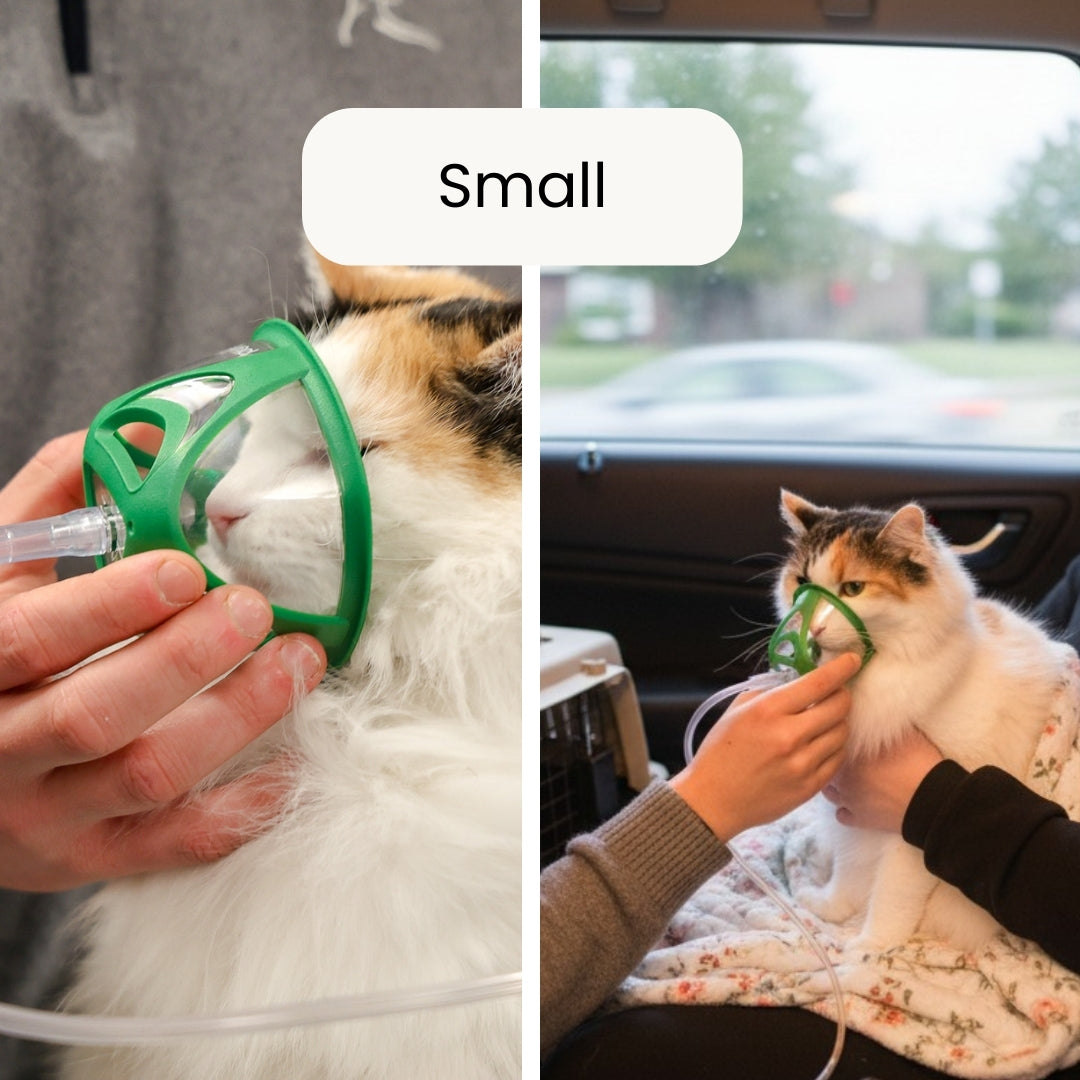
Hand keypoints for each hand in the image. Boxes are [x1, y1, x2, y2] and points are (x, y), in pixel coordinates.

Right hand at [0, 434, 327, 890]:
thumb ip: (53, 498)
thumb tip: (143, 430)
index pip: (30, 639)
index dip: (111, 605)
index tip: (186, 568)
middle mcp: (1, 747)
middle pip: (96, 712)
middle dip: (188, 657)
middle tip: (256, 608)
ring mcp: (45, 814)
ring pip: (149, 774)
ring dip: (237, 716)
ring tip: (299, 662)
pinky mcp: (89, 858)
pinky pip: (177, 843)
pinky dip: (243, 805)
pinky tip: (293, 758)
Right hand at [669, 652, 858, 842]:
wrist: (714, 800)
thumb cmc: (721, 751)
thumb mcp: (738, 710)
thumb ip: (771, 693)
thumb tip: (800, 680)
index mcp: (768, 711)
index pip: (819, 683)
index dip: (841, 668)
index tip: (852, 660)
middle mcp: (789, 736)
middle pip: (839, 707)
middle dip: (842, 694)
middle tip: (837, 693)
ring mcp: (802, 764)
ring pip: (842, 733)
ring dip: (838, 722)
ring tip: (823, 722)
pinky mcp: (810, 787)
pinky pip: (838, 759)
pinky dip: (834, 747)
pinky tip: (820, 744)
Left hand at [822, 729, 943, 831]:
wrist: (933, 800)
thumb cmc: (920, 763)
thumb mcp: (904, 734)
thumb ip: (884, 726)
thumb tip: (879, 714)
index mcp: (851, 753)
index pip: (831, 745)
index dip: (838, 744)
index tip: (846, 743)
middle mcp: (843, 776)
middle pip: (826, 768)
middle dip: (835, 764)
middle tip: (849, 763)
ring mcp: (849, 800)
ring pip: (829, 793)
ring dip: (836, 787)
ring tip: (850, 783)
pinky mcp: (859, 820)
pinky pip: (841, 815)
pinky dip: (846, 810)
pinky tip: (856, 804)